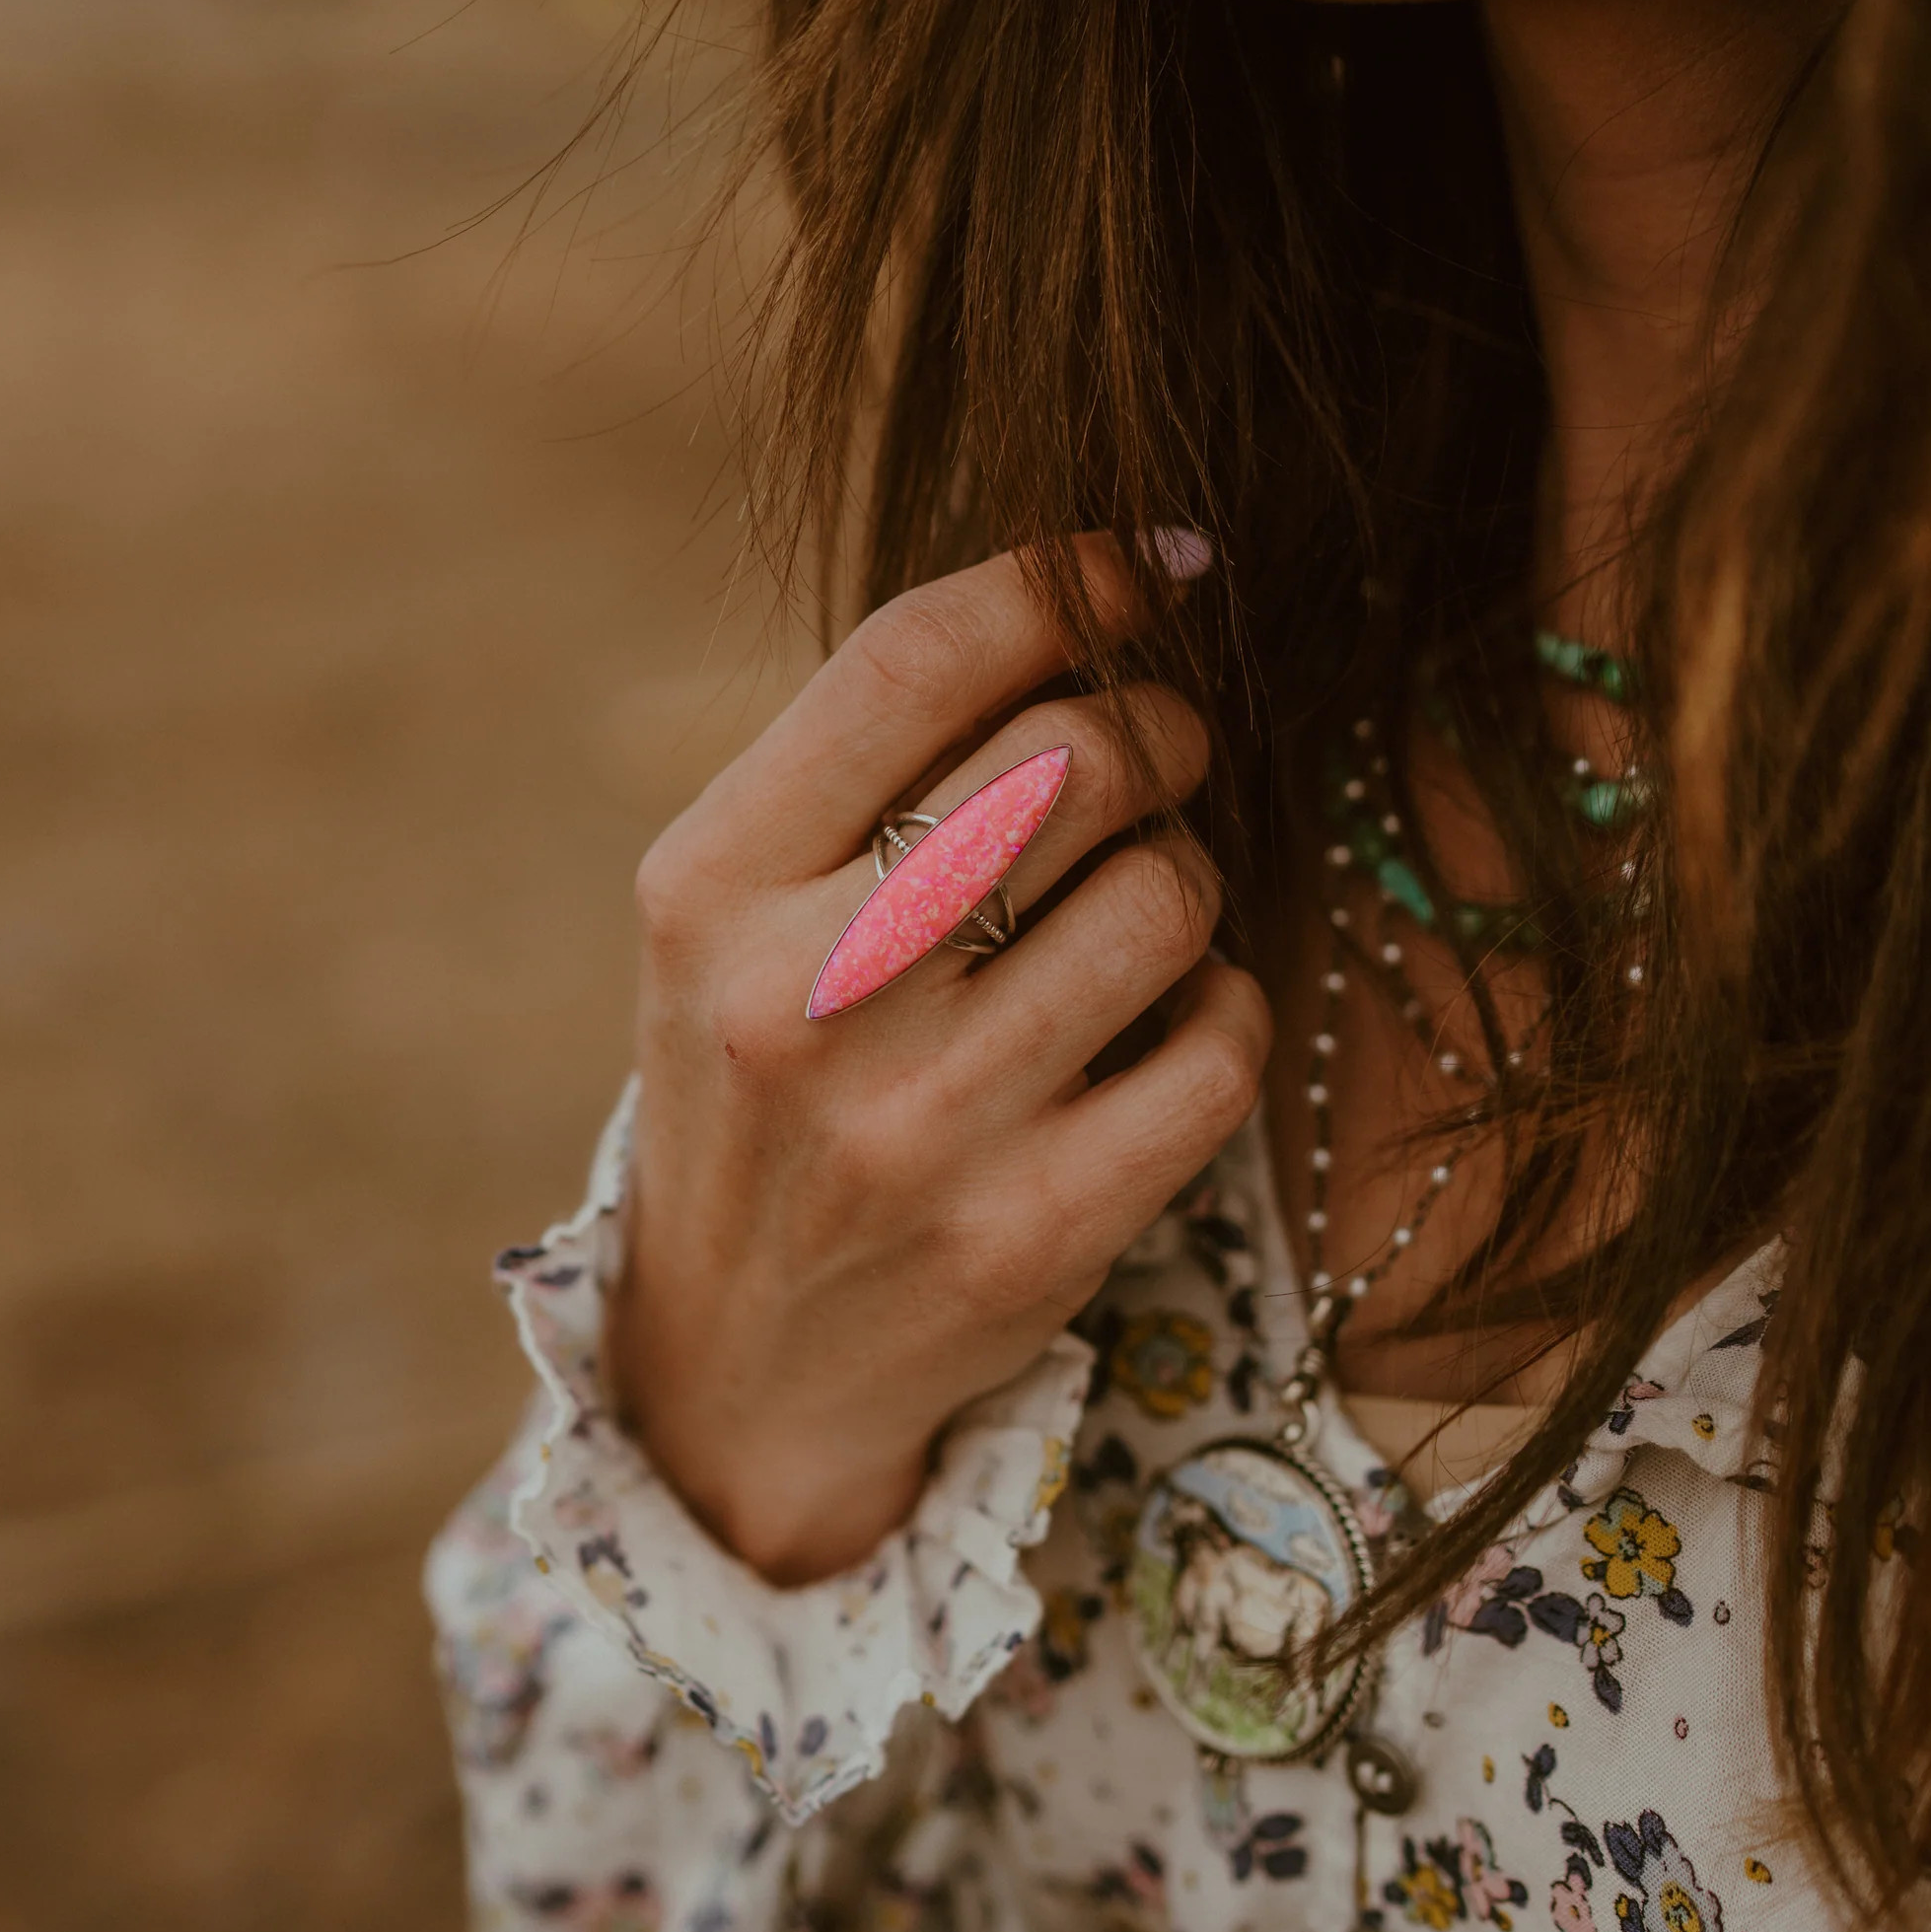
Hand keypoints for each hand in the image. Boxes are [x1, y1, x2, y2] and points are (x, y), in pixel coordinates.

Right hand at [605, 537, 1271, 1582]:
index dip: (1059, 578)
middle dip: (1155, 728)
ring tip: (1139, 904)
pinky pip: (1220, 1041)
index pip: (911, 660)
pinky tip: (1165, 1022)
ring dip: (1187, 871)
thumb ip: (864, 767)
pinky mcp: (1039, 1231)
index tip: (1146, 565)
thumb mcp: (730, 918)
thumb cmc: (761, 1085)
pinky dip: (1222, 1004)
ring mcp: (923, 1126)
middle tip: (1159, 753)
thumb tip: (1100, 584)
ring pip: (1168, 893)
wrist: (743, 1366)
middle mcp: (803, 998)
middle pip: (1070, 758)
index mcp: (708, 887)